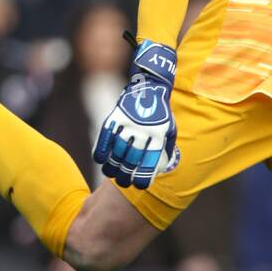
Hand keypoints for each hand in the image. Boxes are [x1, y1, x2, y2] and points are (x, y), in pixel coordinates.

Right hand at [92, 37, 178, 188]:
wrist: (150, 85)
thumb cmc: (161, 111)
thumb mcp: (170, 129)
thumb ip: (165, 148)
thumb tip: (161, 167)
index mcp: (157, 137)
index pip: (148, 165)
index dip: (141, 178)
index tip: (138, 185)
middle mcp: (141, 133)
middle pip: (129, 163)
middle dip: (126, 176)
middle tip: (124, 182)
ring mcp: (127, 126)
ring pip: (115, 154)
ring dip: (112, 168)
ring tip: (113, 174)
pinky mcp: (114, 118)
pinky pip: (104, 140)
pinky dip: (101, 153)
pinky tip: (102, 161)